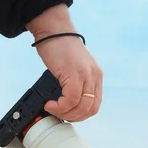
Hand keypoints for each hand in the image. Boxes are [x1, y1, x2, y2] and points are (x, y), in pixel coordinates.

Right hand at [26, 4, 102, 122]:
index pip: (95, 104)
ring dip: (66, 113)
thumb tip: (66, 101)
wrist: (54, 30)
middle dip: (74, 117)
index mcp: (96, 75)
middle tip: (60, 114)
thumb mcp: (74, 67)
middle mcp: (94, 76)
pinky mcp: (74, 74)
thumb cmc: (59, 46)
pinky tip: (51, 104)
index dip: (82, 114)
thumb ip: (76, 82)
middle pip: (90, 108)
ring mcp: (85, 75)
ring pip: (81, 107)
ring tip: (54, 109)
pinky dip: (60, 107)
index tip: (69, 114)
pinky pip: (71, 100)